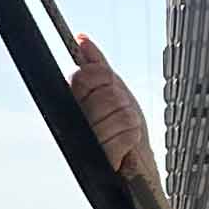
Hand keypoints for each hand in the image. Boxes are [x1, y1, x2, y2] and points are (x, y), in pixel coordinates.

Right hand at [65, 33, 154, 178]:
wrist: (136, 168)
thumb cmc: (123, 130)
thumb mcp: (112, 90)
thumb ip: (96, 66)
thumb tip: (82, 40)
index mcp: (72, 103)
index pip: (82, 77)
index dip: (102, 78)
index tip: (106, 86)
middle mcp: (76, 121)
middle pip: (106, 93)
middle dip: (120, 100)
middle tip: (118, 113)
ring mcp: (87, 142)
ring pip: (120, 111)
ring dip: (129, 120)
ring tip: (122, 129)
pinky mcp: (103, 159)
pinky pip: (127, 132)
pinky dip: (132, 136)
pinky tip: (126, 143)